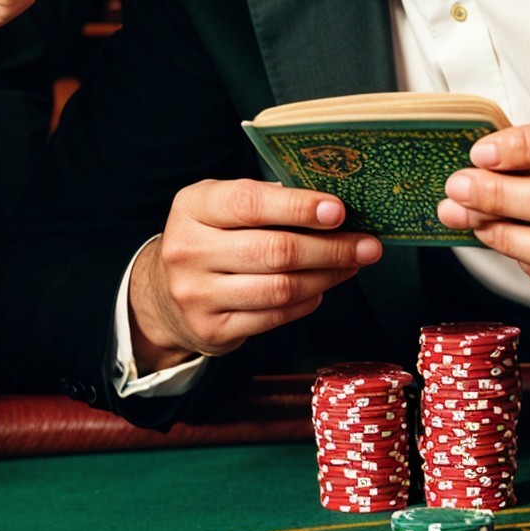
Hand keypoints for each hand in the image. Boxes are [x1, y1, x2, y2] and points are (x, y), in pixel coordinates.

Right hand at [129, 180, 382, 373]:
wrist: (161, 296)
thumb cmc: (208, 239)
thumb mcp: (219, 206)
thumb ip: (264, 201)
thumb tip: (333, 208)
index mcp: (192, 207)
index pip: (249, 202)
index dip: (298, 207)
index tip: (339, 210)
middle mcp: (188, 250)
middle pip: (275, 250)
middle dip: (330, 248)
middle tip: (368, 246)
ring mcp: (197, 294)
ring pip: (281, 288)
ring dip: (326, 277)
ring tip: (351, 266)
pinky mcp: (213, 330)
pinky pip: (275, 316)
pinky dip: (306, 302)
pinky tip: (319, 289)